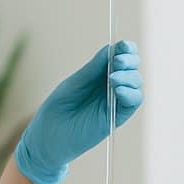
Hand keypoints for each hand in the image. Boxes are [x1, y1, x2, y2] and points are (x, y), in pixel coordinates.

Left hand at [14, 41, 142, 183]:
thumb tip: (111, 49)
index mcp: (99, 75)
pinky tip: (117, 89)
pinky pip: (133, 102)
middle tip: (118, 61)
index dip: (125, 49)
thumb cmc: (57, 109)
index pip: (120, 57)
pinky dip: (130, 93)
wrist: (47, 138)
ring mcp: (115, 102)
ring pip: (136, 83)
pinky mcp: (117, 117)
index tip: (123, 45)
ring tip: (113, 78)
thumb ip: (92, 69)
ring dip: (129, 77)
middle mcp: (111, 86)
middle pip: (132, 68)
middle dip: (129, 61)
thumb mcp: (74, 84)